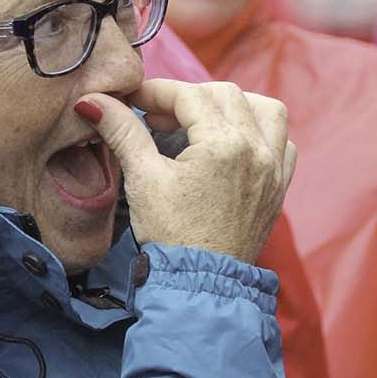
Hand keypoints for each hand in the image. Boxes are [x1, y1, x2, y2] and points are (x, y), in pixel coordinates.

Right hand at [76, 78, 294, 263]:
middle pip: (226, 95)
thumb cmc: (172, 236)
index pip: (188, 96)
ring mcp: (273, 169)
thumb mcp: (143, 179)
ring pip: (265, 110)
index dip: (156, 92)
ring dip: (234, 106)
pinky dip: (261, 132)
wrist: (202, 285)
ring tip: (202, 122)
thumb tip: (94, 102)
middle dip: (189, 98)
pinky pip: (282, 142)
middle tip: (158, 118)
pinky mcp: (278, 188)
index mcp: (223, 144)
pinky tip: (234, 145)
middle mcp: (257, 150)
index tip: (133, 100)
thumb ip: (123, 132)